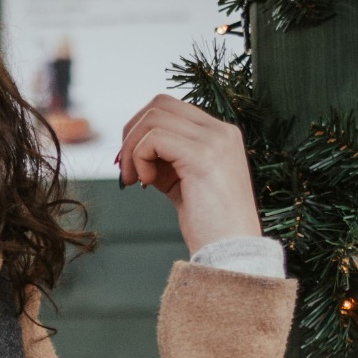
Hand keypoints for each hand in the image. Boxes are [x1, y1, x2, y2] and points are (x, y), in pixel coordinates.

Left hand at [115, 94, 261, 254]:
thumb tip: (131, 147)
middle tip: (126, 169)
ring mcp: (215, 141)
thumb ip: (164, 159)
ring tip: (136, 179)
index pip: (171, 107)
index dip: (142, 129)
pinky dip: (140, 158)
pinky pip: (154, 137)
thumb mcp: (183, 182)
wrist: (231, 254)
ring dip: (132, 148)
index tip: (132, 162)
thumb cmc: (208, 226)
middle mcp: (222, 131)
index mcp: (220, 134)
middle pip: (160, 103)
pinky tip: (148, 184)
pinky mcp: (203, 156)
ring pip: (153, 117)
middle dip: (132, 133)